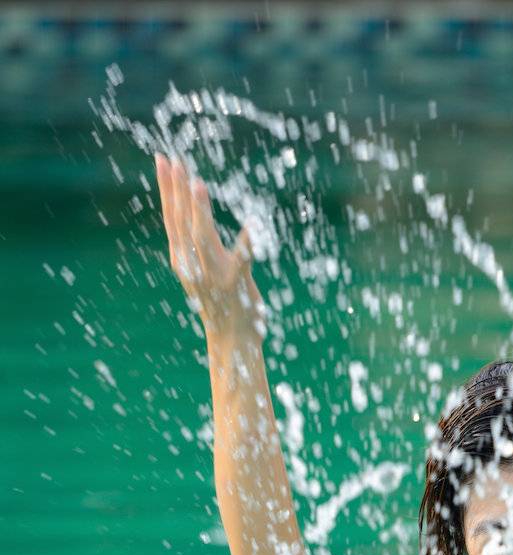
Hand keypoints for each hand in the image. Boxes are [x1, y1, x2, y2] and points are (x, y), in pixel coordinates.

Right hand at [155, 153, 264, 343]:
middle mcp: (193, 266)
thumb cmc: (218, 302)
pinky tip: (254, 225)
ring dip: (200, 212)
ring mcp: (214, 275)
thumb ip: (191, 245)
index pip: (171, 218)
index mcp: (182, 259)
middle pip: (182, 223)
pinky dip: (248, 243)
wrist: (232, 341)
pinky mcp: (237, 284)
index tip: (163, 160)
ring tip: (198, 184)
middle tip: (176, 161)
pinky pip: (243, 260)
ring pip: (203, 239)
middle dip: (178, 191)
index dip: (167, 189)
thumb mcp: (197, 271)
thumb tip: (185, 211)